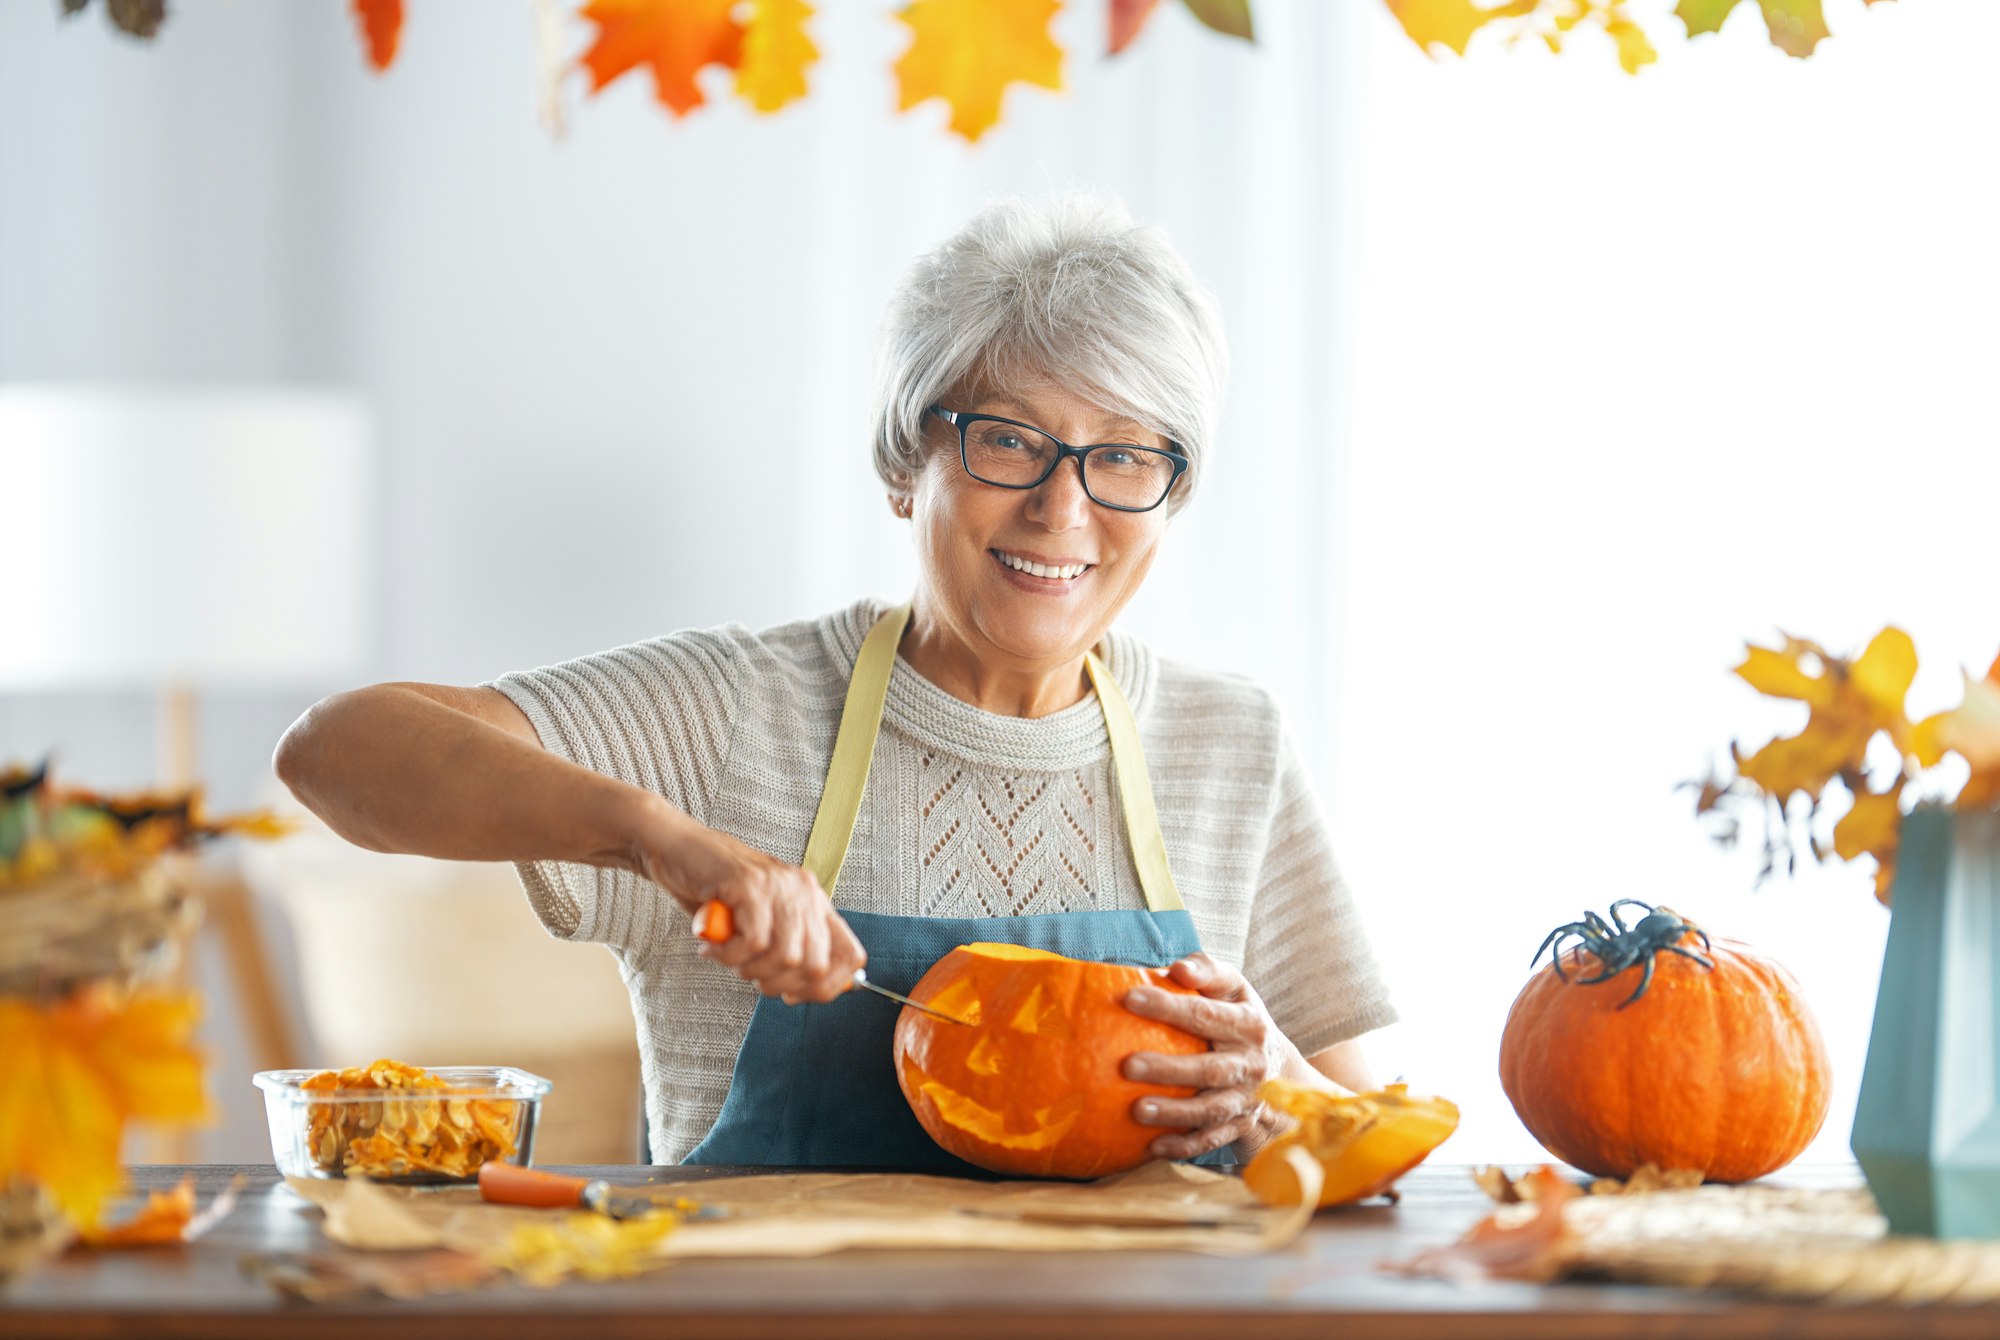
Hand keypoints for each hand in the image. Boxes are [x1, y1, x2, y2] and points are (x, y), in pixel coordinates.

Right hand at [630, 806, 863, 1003]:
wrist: (677, 849)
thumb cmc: (716, 893)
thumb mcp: (761, 921)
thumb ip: (786, 947)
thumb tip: (816, 987)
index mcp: (813, 901)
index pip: (851, 955)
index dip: (827, 987)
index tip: (793, 995)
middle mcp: (804, 891)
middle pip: (816, 966)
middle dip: (778, 984)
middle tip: (748, 974)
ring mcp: (779, 885)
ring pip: (785, 957)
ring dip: (749, 969)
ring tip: (725, 955)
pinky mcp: (750, 884)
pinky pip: (754, 943)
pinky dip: (729, 956)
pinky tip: (712, 946)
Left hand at [1121, 954, 1290, 1160]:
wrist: (1277, 1065)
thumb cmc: (1238, 1015)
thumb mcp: (1234, 987)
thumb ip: (1207, 970)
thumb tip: (1177, 969)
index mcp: (1249, 1024)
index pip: (1206, 1015)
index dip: (1168, 1007)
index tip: (1130, 999)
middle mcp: (1252, 1064)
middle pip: (1210, 1069)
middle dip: (1169, 1069)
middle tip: (1128, 1065)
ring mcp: (1247, 1098)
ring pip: (1211, 1110)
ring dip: (1175, 1113)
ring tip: (1137, 1111)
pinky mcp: (1240, 1125)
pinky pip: (1212, 1139)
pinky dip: (1185, 1145)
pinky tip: (1153, 1146)